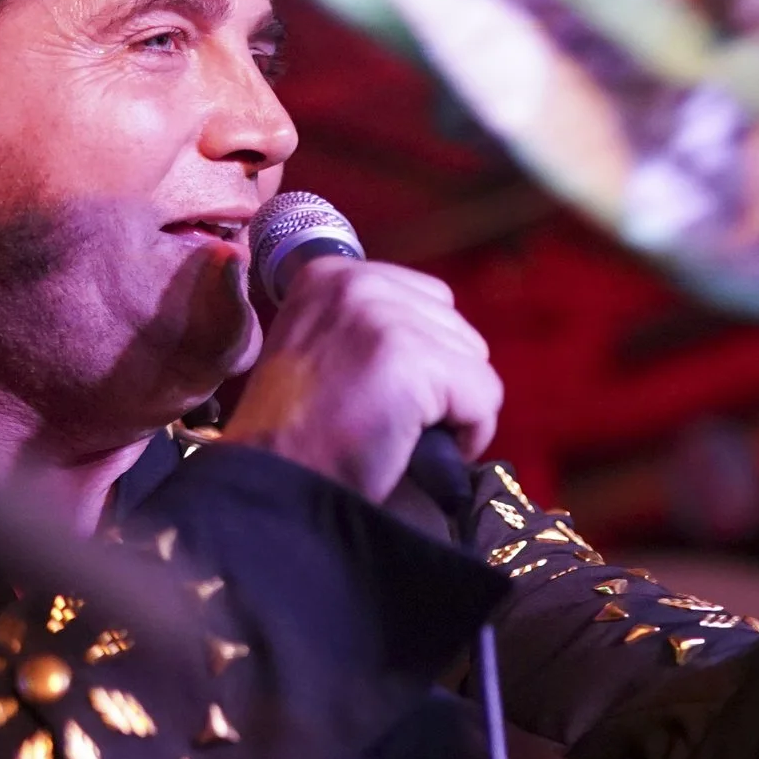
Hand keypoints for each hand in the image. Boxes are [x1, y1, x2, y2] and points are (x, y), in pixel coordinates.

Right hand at [221, 259, 502, 501]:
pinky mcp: (410, 360)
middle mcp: (356, 281)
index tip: (385, 392)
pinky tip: (424, 449)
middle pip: (457, 326)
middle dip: (442, 378)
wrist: (273, 485)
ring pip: (476, 360)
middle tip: (394, 418)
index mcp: (331, 273)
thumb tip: (444, 338)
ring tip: (402, 432)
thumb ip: (373, 325)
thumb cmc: (299, 434)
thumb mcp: (322, 347)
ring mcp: (383, 318)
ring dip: (455, 405)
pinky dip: (472, 432)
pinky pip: (485, 395)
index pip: (430, 300)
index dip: (425, 355)